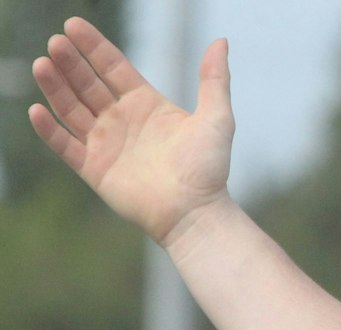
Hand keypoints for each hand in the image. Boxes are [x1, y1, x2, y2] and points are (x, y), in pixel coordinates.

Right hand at [27, 18, 234, 246]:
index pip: (113, 67)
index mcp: (146, 104)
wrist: (196, 212)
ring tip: (42, 64)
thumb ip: (214, 79)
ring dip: (55, 88)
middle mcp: (122, 120)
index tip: (73, 24)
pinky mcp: (94, 169)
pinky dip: (49, 130)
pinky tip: (37, 110)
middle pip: (87, 84)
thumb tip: (221, 42)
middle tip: (56, 43)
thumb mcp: (217, 118)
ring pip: (71, 109)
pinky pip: (65, 146)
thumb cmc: (209, 168)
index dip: (93, 46)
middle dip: (70, 63)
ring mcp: (105, 144)